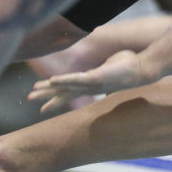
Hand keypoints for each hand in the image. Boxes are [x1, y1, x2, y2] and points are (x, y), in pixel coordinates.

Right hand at [27, 50, 152, 111]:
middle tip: (29, 100)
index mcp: (90, 83)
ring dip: (49, 89)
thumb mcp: (112, 65)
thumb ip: (105, 65)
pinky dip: (64, 80)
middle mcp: (88, 86)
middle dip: (46, 96)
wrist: (142, 69)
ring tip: (33, 92)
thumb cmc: (129, 66)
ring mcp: (91, 83)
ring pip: (66, 87)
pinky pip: (77, 79)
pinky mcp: (96, 77)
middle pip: (63, 92)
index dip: (55, 98)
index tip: (43, 107)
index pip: (69, 92)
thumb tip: (107, 63)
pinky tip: (52, 81)